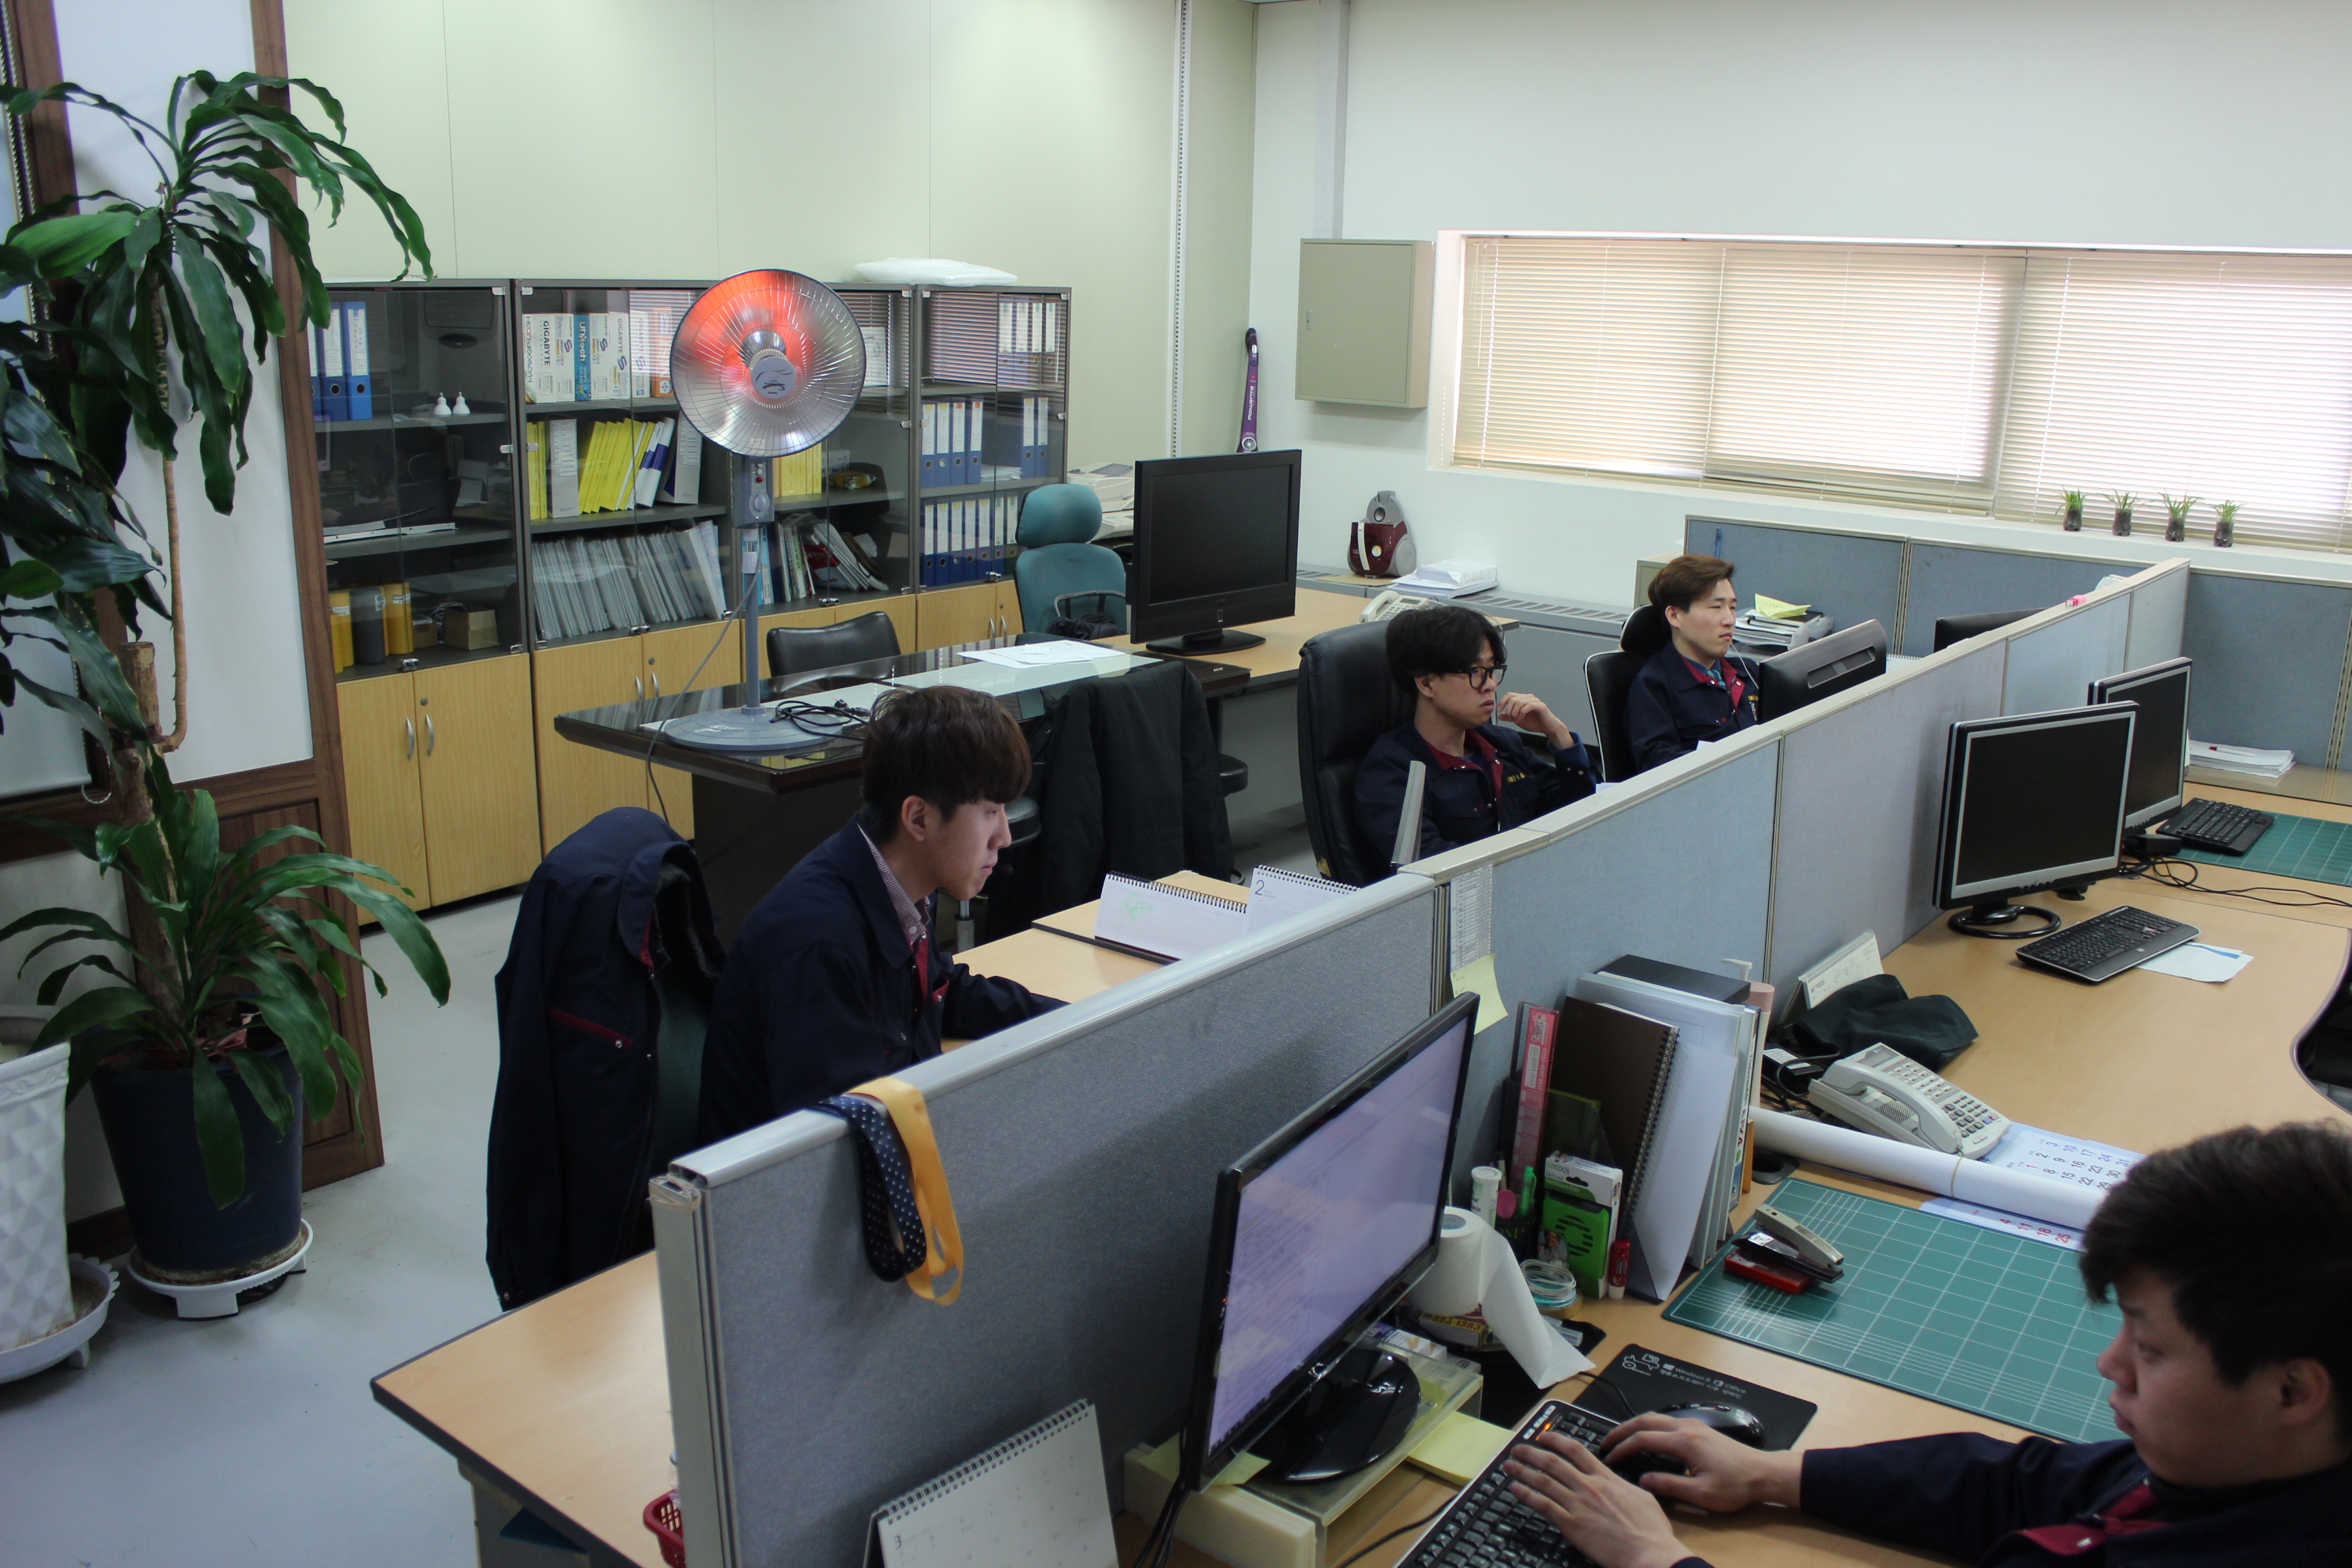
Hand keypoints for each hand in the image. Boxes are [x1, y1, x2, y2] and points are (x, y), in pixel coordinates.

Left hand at [1494, 691, 1572, 747]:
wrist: (1548, 728)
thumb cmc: (1534, 723)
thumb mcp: (1518, 720)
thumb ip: (1509, 717)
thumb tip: (1500, 715)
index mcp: (1523, 699)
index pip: (1509, 695)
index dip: (1502, 702)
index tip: (1498, 711)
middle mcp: (1528, 697)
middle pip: (1512, 699)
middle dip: (1508, 710)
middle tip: (1510, 719)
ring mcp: (1534, 700)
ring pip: (1519, 702)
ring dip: (1514, 713)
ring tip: (1516, 721)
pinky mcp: (1540, 705)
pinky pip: (1527, 706)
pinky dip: (1521, 713)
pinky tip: (1521, 719)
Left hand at [1502, 1434, 1689, 1567]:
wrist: (1649, 1553)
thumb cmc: (1651, 1530)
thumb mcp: (1642, 1498)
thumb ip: (1624, 1486)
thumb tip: (1619, 1482)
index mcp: (1606, 1478)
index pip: (1576, 1451)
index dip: (1556, 1440)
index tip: (1543, 1437)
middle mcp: (1589, 1487)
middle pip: (1553, 1462)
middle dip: (1532, 1453)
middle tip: (1518, 1448)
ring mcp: (1579, 1505)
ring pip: (1544, 1481)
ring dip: (1523, 1471)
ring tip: (1509, 1466)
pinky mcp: (1572, 1525)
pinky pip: (1543, 1505)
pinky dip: (1527, 1496)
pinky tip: (1516, 1490)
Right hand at [1598, 1416, 1804, 1513]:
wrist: (1763, 1474)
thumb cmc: (1736, 1486)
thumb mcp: (1702, 1494)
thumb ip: (1670, 1486)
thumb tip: (1643, 1480)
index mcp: (1684, 1442)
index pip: (1643, 1439)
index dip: (1623, 1448)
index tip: (1610, 1458)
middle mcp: (1687, 1428)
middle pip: (1645, 1420)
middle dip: (1622, 1430)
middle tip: (1606, 1442)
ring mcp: (1694, 1426)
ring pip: (1656, 1418)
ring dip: (1636, 1426)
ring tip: (1622, 1439)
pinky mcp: (1700, 1430)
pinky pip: (1667, 1422)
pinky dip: (1650, 1427)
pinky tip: (1648, 1439)